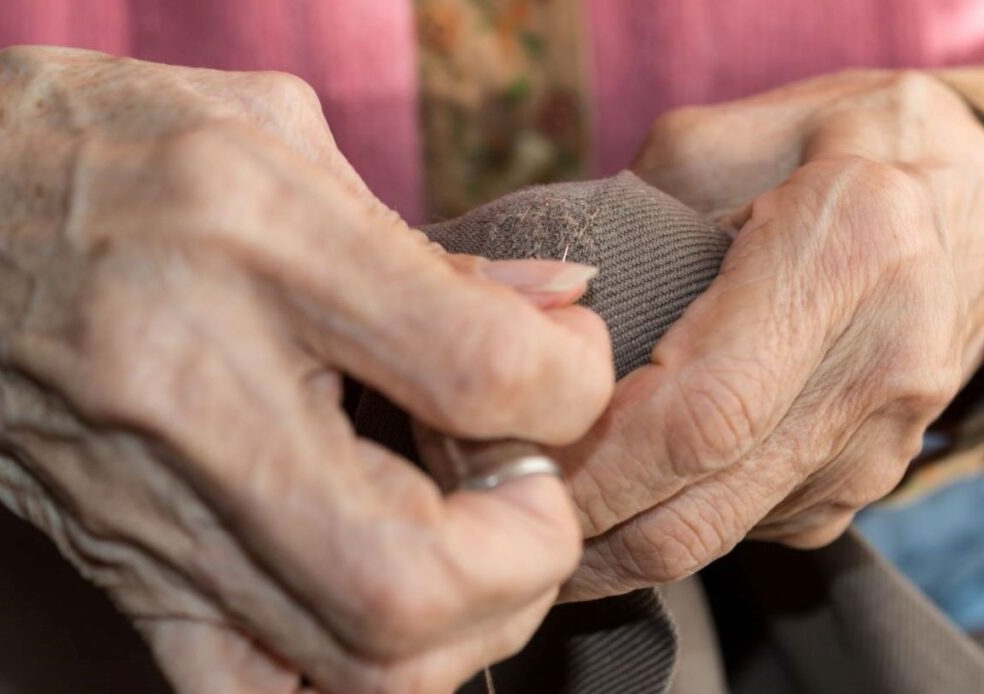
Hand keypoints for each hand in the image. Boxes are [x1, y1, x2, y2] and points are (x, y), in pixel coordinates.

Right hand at [0, 47, 613, 690]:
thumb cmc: (99, 151)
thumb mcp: (271, 134)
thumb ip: (427, 241)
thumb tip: (555, 305)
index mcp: (259, 248)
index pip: (484, 371)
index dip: (570, 384)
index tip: (559, 365)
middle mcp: (203, 395)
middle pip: (416, 575)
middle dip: (529, 552)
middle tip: (527, 490)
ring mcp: (156, 509)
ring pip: (351, 665)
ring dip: (464, 628)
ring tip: (475, 551)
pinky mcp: (126, 568)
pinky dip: (349, 682)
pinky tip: (379, 614)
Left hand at [557, 69, 983, 599]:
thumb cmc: (850, 144)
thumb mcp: (743, 129)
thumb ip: (639, 201)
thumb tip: (553, 292)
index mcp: (847, 251)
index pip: (698, 413)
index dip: (596, 470)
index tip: (511, 474)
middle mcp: (877, 363)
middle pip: (704, 508)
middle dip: (589, 541)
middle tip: (504, 520)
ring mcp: (882, 435)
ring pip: (726, 536)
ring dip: (623, 547)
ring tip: (545, 516)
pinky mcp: (871, 473)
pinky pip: (757, 526)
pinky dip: (679, 526)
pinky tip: (627, 500)